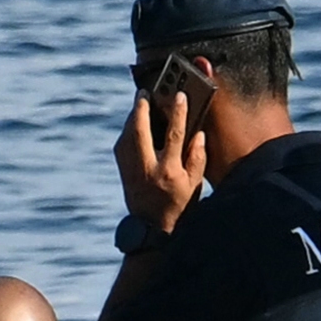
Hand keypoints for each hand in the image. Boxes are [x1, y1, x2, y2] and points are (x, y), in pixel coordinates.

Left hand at [119, 84, 217, 232]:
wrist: (152, 228)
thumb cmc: (179, 205)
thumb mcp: (195, 184)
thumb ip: (197, 158)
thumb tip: (198, 133)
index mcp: (169, 171)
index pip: (174, 134)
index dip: (178, 112)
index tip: (179, 95)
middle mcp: (147, 168)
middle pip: (140, 130)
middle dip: (141, 109)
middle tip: (144, 92)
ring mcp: (131, 169)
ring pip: (127, 135)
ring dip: (133, 116)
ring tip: (140, 102)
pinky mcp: (122, 170)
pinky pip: (123, 143)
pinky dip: (128, 130)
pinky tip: (134, 123)